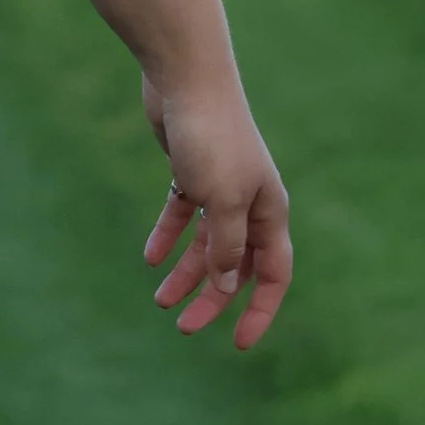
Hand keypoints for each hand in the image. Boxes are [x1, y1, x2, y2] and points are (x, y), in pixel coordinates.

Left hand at [139, 68, 292, 348]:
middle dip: (213, 298)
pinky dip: (168, 237)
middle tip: (183, 326)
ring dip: (187, 273)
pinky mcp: (190, 172)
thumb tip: (229, 284)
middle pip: (236, 265)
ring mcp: (219, 187)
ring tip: (161, 300)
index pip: (274, 274)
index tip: (240, 345)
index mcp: (269, 211)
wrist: (186, 79)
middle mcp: (249, 202)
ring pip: (206, 244)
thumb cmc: (211, 138)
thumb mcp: (221, 201)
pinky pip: (181, 215)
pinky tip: (149, 258)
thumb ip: (227, 245)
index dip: (260, 311)